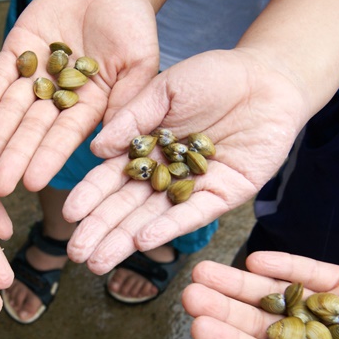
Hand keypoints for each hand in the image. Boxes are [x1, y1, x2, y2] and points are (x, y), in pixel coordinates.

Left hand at [0, 0, 160, 196]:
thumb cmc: (134, 26)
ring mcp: (35, 74)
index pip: (64, 137)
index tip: (32, 183)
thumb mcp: (140, 65)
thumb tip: (115, 145)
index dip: (48, 158)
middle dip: (13, 159)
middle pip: (31, 131)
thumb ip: (128, 103)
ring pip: (10, 111)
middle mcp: (58, 96)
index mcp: (89, 106)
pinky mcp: (17, 50)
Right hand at [62, 49, 311, 273]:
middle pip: (127, 206)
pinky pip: (192, 215)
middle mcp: (165, 174)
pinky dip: (168, 228)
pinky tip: (143, 240)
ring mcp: (193, 188)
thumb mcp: (166, 88)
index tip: (70, 214)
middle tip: (78, 254)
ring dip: (125, 240)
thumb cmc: (216, 76)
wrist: (268, 78)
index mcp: (146, 148)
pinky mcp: (223, 195)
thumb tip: (96, 150)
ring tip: (99, 262)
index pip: (112, 178)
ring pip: (153, 219)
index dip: (91, 196)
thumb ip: (133, 117)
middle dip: (101, 230)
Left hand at [180, 252, 338, 338]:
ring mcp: (334, 312)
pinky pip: (315, 275)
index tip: (197, 327)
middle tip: (189, 291)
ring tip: (206, 270)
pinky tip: (257, 262)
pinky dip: (288, 268)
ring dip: (243, 284)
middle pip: (260, 323)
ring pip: (279, 295)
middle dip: (224, 308)